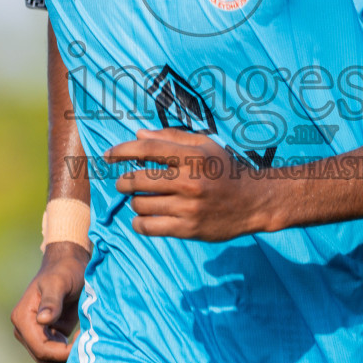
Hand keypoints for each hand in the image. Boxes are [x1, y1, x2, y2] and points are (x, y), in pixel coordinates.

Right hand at [10, 241, 88, 362]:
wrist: (69, 264)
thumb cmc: (65, 270)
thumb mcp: (59, 282)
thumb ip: (52, 301)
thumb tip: (43, 320)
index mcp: (23, 318)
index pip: (40, 348)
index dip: (61, 353)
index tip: (81, 343)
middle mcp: (24, 330)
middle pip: (44, 358)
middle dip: (65, 356)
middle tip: (86, 341)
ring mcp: (34, 335)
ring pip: (49, 361)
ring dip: (67, 357)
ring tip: (84, 338)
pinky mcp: (47, 337)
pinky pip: (56, 355)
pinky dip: (68, 354)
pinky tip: (82, 339)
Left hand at [105, 128, 276, 240]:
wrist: (254, 201)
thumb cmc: (226, 170)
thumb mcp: (205, 145)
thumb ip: (171, 138)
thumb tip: (138, 134)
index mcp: (193, 156)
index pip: (148, 149)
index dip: (123, 150)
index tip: (108, 155)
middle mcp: (190, 180)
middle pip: (138, 178)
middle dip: (123, 181)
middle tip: (123, 183)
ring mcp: (188, 206)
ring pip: (141, 203)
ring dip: (135, 201)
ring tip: (142, 199)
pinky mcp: (188, 229)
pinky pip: (149, 227)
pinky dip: (139, 222)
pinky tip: (143, 218)